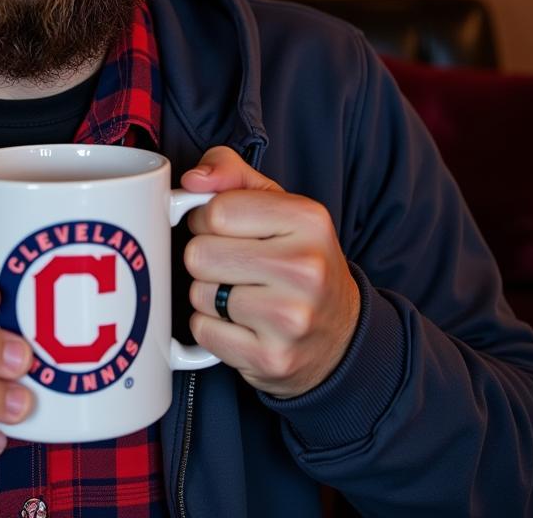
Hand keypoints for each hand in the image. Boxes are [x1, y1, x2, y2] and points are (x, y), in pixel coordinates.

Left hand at [181, 147, 359, 398]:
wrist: (340, 334)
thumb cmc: (297, 258)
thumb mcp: (276, 203)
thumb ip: (230, 173)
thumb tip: (192, 180)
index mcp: (308, 220)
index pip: (216, 211)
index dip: (206, 219)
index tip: (225, 230)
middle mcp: (306, 269)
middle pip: (199, 254)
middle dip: (205, 258)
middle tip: (233, 265)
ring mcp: (291, 319)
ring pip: (197, 294)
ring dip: (208, 294)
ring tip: (242, 294)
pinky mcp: (272, 359)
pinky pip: (203, 331)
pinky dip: (212, 328)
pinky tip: (242, 324)